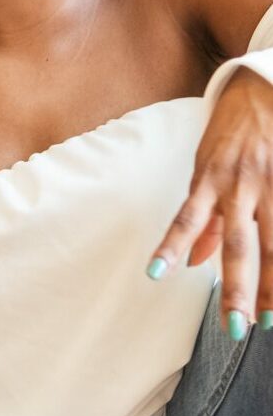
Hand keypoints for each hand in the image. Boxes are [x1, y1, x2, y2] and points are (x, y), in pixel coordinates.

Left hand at [150, 66, 272, 338]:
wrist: (263, 88)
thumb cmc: (230, 132)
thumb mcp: (205, 166)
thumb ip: (203, 215)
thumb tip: (192, 261)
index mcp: (210, 179)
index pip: (186, 219)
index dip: (170, 247)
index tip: (155, 276)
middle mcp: (241, 184)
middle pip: (240, 244)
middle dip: (236, 288)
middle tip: (234, 327)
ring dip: (272, 285)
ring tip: (268, 318)